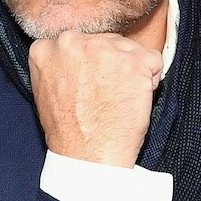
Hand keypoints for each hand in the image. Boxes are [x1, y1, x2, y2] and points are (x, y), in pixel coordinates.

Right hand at [28, 30, 162, 165]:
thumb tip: (80, 54)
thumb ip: (60, 64)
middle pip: (106, 42)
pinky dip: (151, 80)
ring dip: (131, 72)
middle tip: (105, 97)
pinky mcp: (133, 62)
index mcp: (47, 48)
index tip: (88, 86)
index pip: (80, 43)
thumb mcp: (47, 90)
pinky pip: (153, 61)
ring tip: (117, 100)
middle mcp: (72, 41)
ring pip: (130, 50)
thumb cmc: (70, 133)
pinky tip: (133, 100)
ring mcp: (104, 50)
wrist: (88, 159)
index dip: (90, 66)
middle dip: (112, 66)